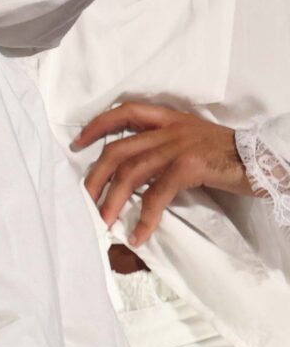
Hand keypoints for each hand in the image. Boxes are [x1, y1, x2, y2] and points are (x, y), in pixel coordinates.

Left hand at [76, 100, 254, 247]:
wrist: (268, 160)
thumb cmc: (231, 156)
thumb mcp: (195, 141)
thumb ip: (166, 147)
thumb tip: (136, 173)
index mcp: (170, 119)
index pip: (125, 112)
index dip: (98, 125)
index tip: (78, 143)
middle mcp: (171, 128)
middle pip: (118, 149)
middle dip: (95, 176)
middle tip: (83, 198)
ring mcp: (179, 146)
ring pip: (131, 172)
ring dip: (112, 201)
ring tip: (102, 222)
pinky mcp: (190, 165)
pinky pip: (157, 194)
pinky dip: (144, 217)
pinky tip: (138, 235)